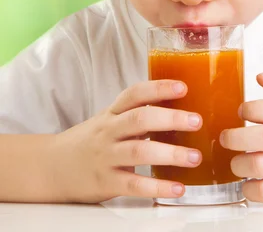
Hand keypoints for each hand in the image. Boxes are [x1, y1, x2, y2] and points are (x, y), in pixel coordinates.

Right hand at [53, 80, 202, 202]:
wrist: (53, 166)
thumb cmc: (92, 140)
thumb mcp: (111, 120)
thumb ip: (139, 114)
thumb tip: (181, 106)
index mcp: (113, 112)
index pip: (135, 94)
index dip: (158, 88)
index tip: (182, 87)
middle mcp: (109, 131)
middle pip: (139, 119)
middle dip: (170, 118)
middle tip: (196, 120)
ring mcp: (106, 157)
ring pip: (138, 152)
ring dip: (169, 154)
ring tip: (194, 157)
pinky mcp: (106, 183)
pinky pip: (133, 185)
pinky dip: (157, 187)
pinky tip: (178, 188)